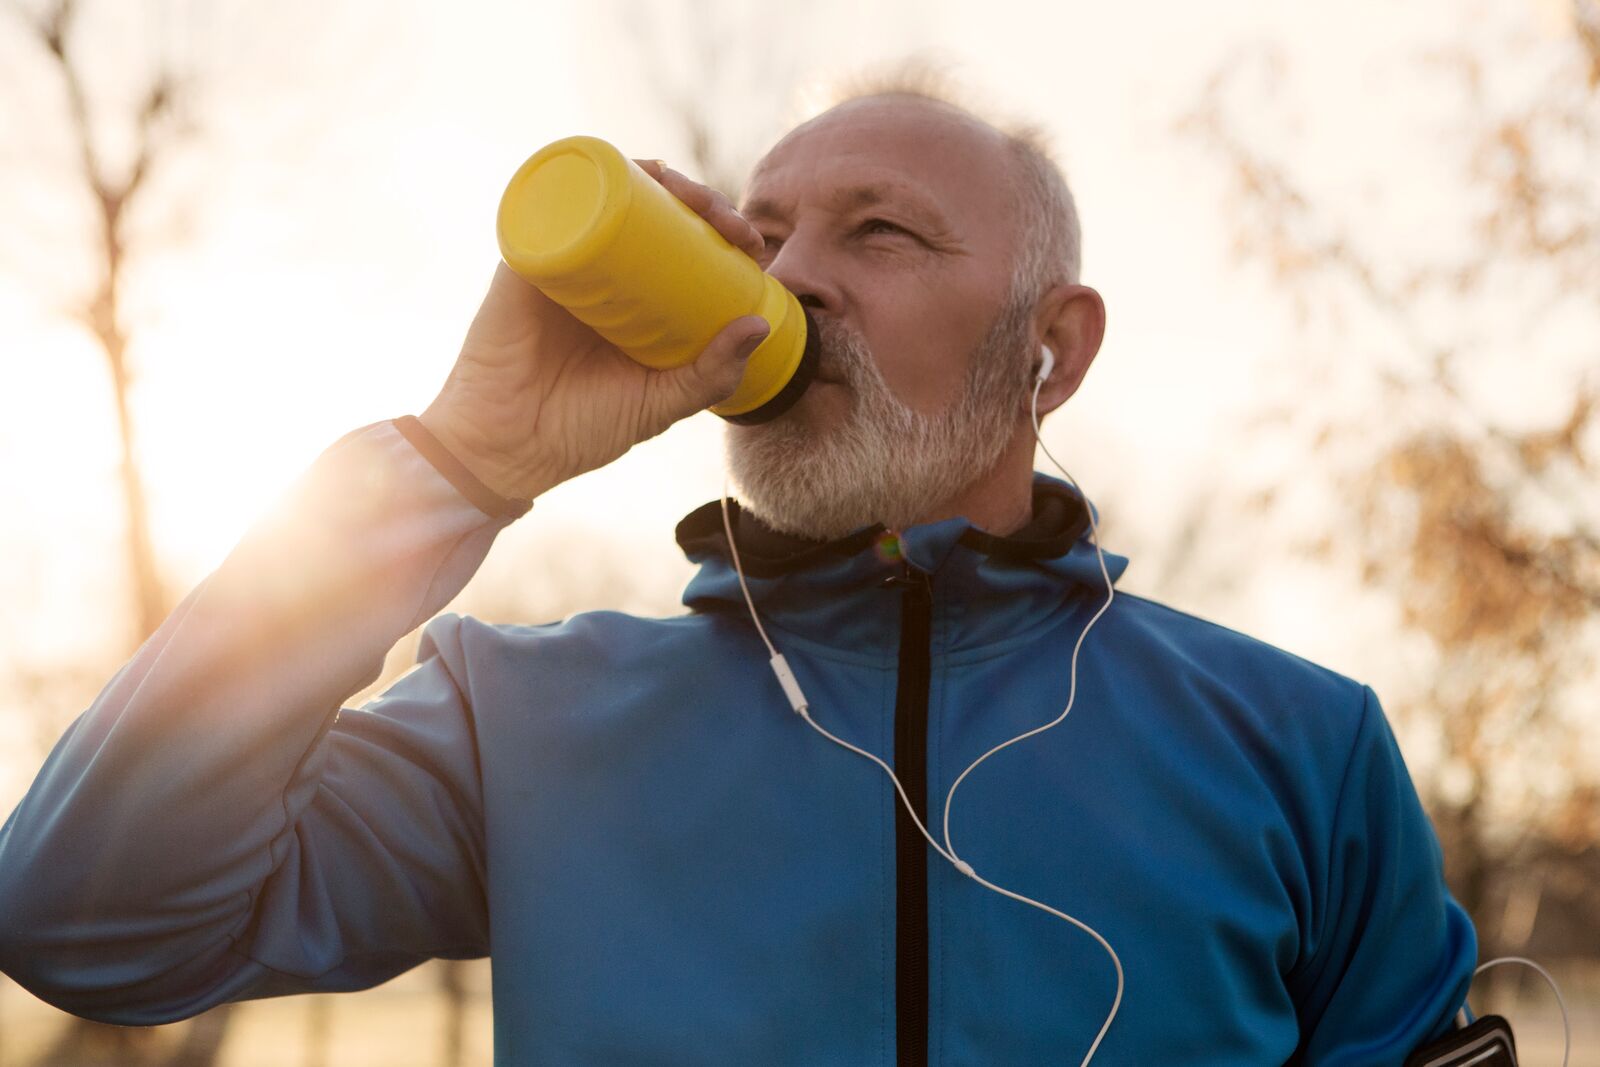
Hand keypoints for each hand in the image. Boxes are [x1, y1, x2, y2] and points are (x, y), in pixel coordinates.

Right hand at [419, 160, 769, 502]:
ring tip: (689, 196)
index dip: (722, 230)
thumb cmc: (583, 429)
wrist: (509, 449)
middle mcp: (602, 269)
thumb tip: (760, 324)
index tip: (751, 244)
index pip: (685, 245)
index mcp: (635, 298)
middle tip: (727, 223)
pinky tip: (621, 168)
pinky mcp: (525, 257)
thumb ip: (711, 376)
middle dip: (701, 199)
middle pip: (655, 209)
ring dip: (654, 175)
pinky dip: (583, 175)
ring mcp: (564, 258)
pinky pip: (550, 201)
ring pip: (610, 193)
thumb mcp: (662, 403)